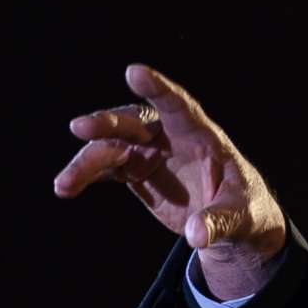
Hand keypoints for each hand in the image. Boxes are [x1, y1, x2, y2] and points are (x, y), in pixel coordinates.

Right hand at [52, 64, 288, 299]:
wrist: (230, 225)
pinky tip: (66, 187)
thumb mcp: (240, 216)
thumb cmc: (244, 210)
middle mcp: (171, 137)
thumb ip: (218, 221)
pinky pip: (106, 168)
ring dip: (87, 161)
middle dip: (107, 123)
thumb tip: (196, 236)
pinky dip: (86, 176)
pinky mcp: (136, 171)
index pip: (179, 106)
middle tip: (79, 127)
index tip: (134, 72)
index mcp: (202, 137)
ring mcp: (150, 152)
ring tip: (63, 184)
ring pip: (112, 146)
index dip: (158, 88)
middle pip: (134, 122)